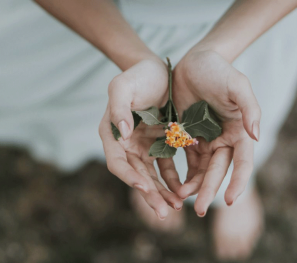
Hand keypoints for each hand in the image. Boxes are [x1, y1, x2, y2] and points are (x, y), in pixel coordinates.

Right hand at [99, 57, 182, 219]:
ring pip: (152, 176)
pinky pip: (166, 166)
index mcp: (112, 134)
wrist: (158, 70)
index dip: (129, 177)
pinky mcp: (160, 144)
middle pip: (136, 176)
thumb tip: (122, 134)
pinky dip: (174, 179)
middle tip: (165, 212)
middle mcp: (126, 144)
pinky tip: (184, 189)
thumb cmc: (138, 76)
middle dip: (150, 194)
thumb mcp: (123, 86)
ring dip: (163, 192)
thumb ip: (118, 107)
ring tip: (177, 206)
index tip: (145, 188)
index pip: (117, 162)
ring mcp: (143, 146)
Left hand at [173, 50, 260, 215]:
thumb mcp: (237, 85)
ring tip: (182, 199)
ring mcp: (205, 139)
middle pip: (218, 170)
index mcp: (239, 131)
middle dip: (209, 190)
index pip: (242, 162)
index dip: (238, 182)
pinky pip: (185, 159)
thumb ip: (250, 109)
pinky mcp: (187, 136)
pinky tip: (174, 185)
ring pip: (201, 169)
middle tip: (199, 210)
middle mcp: (224, 139)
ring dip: (193, 185)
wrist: (194, 62)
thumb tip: (257, 137)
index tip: (230, 201)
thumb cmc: (219, 71)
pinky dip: (181, 173)